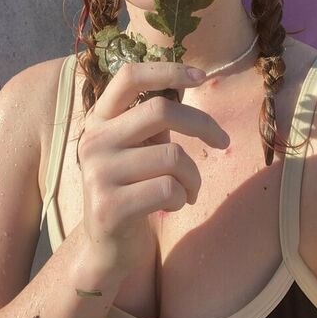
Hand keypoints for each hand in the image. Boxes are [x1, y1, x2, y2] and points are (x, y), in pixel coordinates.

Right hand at [78, 61, 228, 275]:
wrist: (107, 247)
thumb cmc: (134, 187)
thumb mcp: (140, 146)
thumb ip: (153, 117)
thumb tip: (190, 77)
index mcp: (99, 119)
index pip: (129, 77)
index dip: (167, 70)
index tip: (202, 75)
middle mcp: (92, 141)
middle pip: (160, 111)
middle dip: (203, 124)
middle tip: (223, 141)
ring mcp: (97, 174)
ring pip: (172, 156)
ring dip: (194, 176)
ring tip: (189, 189)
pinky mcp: (108, 207)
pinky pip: (169, 189)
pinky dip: (184, 197)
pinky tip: (176, 205)